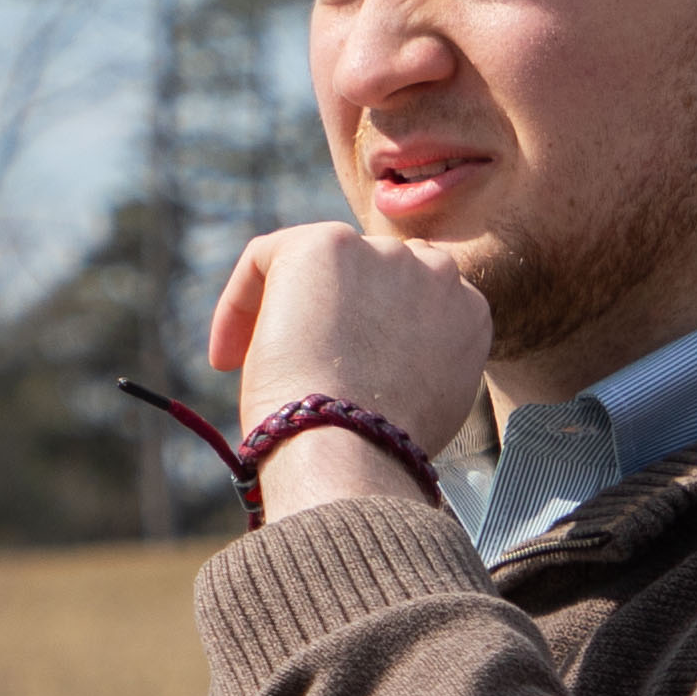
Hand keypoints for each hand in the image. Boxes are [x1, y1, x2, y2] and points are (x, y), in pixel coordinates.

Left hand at [199, 222, 491, 508]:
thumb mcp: (428, 407)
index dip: (371, 330)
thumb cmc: (378, 451)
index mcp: (468, 310)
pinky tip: (227, 356)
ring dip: (291, 313)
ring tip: (265, 371)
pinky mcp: (326, 244)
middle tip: (302, 370)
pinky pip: (267, 257)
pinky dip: (240, 301)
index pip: (415, 297)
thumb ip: (417, 367)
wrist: (351, 445)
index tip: (341, 374)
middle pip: (370, 275)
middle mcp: (436, 271)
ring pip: (319, 270)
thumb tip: (379, 372)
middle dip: (336, 316)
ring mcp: (382, 253)